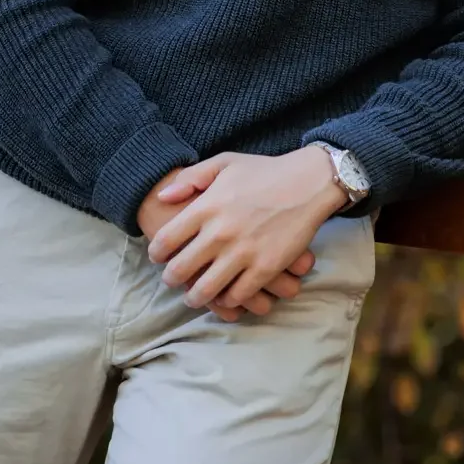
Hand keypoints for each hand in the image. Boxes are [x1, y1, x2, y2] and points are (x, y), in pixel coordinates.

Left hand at [136, 165, 316, 320]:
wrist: (307, 182)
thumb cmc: (264, 171)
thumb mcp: (224, 162)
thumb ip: (190, 178)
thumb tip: (162, 197)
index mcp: (206, 207)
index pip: (166, 240)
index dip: (156, 253)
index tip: (158, 257)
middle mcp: (220, 232)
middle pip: (180, 270)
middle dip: (171, 279)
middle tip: (172, 280)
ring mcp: (243, 253)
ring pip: (206, 289)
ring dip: (195, 297)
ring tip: (193, 296)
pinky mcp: (265, 267)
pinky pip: (237, 295)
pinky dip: (227, 300)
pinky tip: (225, 296)